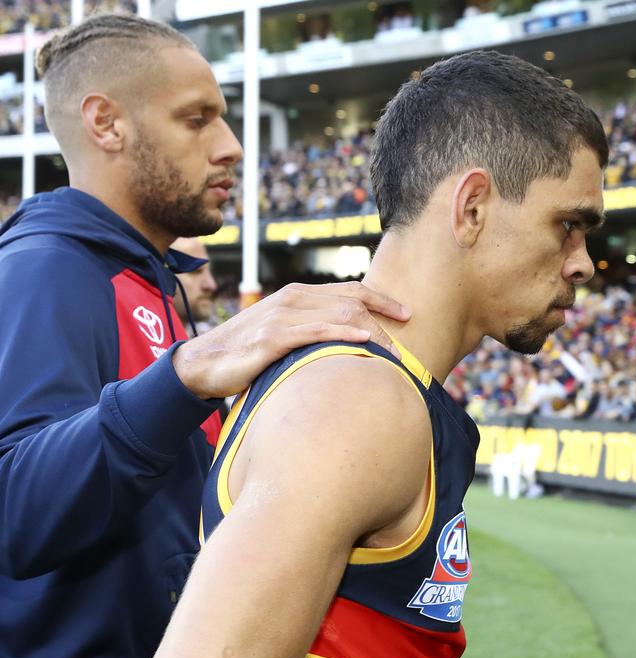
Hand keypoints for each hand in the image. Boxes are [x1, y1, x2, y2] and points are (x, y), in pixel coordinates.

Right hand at [172, 281, 409, 399]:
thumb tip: (342, 351)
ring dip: (371, 334)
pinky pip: (314, 333)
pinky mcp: (272, 338)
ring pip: (338, 315)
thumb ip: (309, 335)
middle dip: (383, 321)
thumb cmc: (245, 354)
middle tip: (406, 348)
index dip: (381, 300)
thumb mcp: (282, 337)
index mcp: (298, 296)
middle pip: (351, 302)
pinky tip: (364, 343)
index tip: (407, 314)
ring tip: (393, 356)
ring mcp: (282, 317)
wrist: (202, 363)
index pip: (349, 291)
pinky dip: (342, 336)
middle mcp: (293, 299)